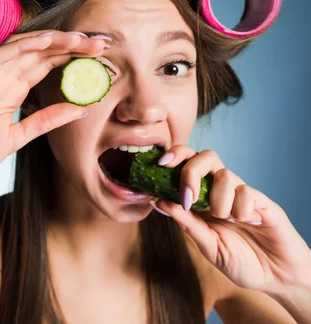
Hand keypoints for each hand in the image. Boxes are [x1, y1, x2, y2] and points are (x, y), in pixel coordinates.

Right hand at [0, 31, 105, 184]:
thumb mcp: (17, 137)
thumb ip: (45, 120)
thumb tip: (80, 108)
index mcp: (13, 91)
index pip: (47, 66)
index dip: (73, 58)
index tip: (101, 57)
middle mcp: (3, 79)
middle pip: (42, 54)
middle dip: (72, 46)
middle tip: (101, 43)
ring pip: (25, 49)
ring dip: (54, 41)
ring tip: (82, 39)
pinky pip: (0, 57)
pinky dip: (24, 46)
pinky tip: (47, 40)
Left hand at [152, 145, 310, 292]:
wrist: (274, 278)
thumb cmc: (239, 260)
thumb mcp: (206, 244)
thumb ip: (186, 222)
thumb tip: (159, 201)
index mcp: (204, 197)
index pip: (189, 163)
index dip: (175, 157)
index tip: (161, 164)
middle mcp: (223, 190)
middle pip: (207, 156)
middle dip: (191, 171)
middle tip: (188, 197)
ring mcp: (243, 194)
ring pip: (225, 175)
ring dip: (218, 202)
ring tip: (226, 221)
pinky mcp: (263, 202)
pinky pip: (247, 193)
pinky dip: (241, 210)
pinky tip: (247, 223)